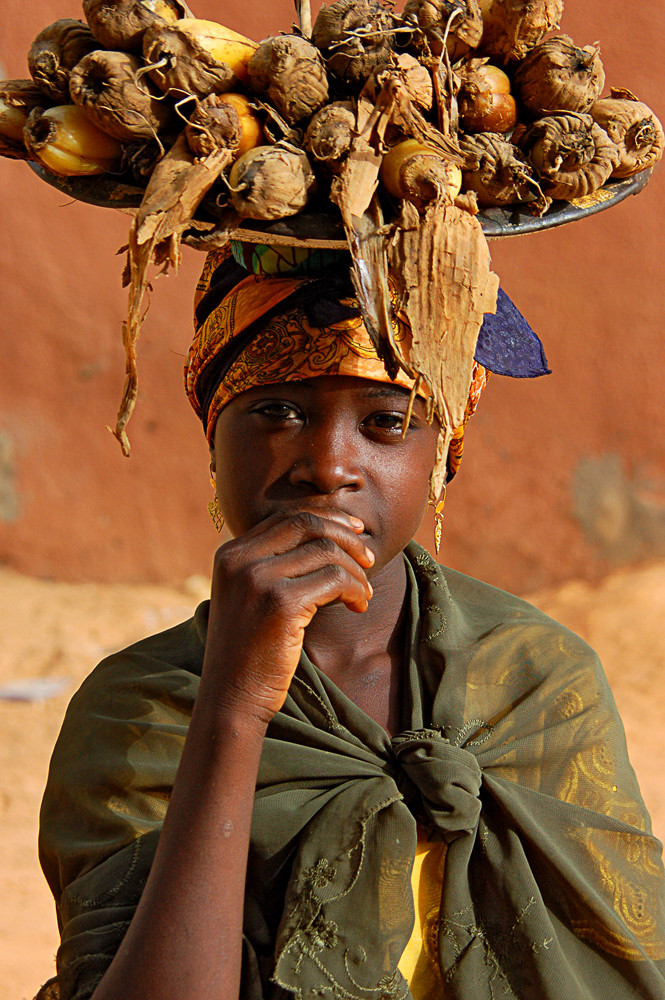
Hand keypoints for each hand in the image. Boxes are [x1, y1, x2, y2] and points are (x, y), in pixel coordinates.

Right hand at [202, 509, 374, 723]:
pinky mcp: (280, 603)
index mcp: (231, 554)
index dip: (328, 517)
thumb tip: (326, 535)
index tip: (356, 530)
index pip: (288, 516)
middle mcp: (240, 559)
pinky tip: (358, 606)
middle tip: (369, 558)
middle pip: (308, 523)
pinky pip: (334, 579)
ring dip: (356, 570)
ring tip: (364, 592)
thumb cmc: (248, 652)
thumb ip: (272, 565)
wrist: (231, 698)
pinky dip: (355, 589)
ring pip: (326, 551)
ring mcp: (258, 579)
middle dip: (347, 536)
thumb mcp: (250, 597)